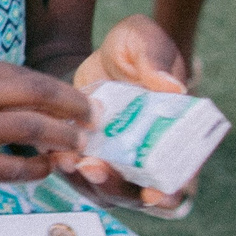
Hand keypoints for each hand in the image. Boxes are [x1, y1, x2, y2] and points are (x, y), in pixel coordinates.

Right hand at [0, 50, 92, 191]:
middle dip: (74, 110)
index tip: (83, 101)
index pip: (25, 75)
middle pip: (37, 95)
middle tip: (94, 122)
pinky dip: (37, 170)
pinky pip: (13, 168)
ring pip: (31, 130)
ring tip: (78, 146)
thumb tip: (44, 97)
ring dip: (63, 139)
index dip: (62, 90)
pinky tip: (45, 169)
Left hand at [60, 14, 191, 210]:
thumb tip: (173, 86)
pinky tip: (55, 153)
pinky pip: (79, 176)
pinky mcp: (92, 155)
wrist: (100, 52)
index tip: (154, 194)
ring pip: (104, 191)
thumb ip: (157, 61)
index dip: (170, 194)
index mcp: (175, 135)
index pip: (180, 179)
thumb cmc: (134, 47)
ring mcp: (119, 160)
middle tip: (93, 167)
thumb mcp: (146, 42)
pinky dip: (68, 170)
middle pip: (136, 194)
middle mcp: (148, 155)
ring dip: (86, 183)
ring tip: (68, 159)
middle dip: (115, 187)